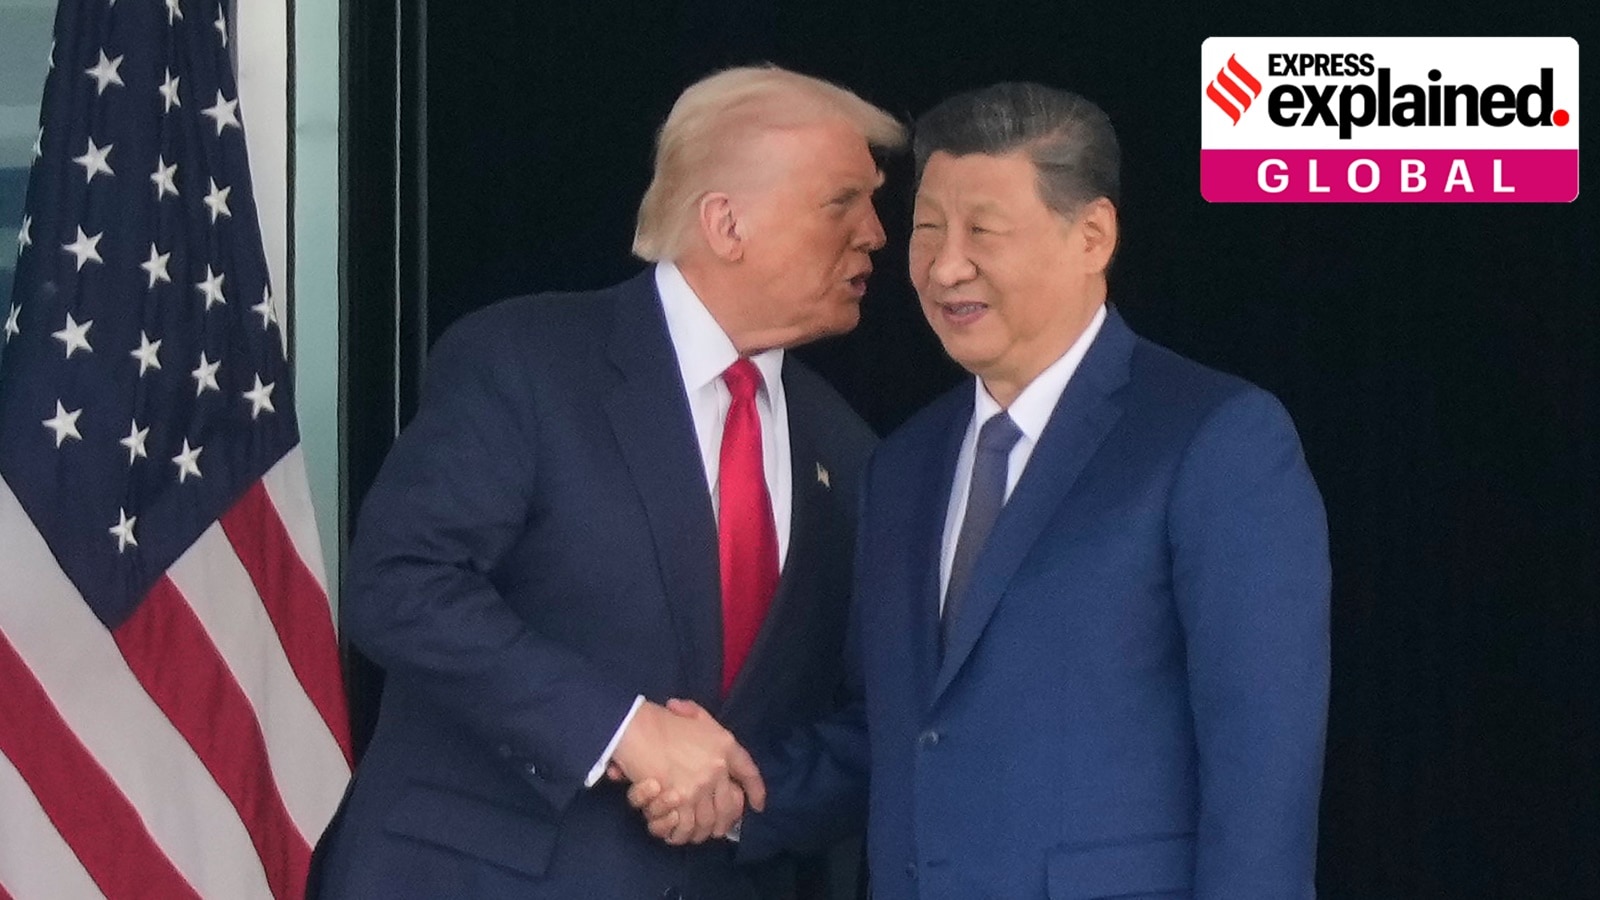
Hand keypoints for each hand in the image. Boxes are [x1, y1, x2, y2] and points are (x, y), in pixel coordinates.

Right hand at [610, 699, 764, 843]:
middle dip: (725, 822)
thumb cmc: (659, 720)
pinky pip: (686, 826)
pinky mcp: (679, 800)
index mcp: (724, 746)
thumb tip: (692, 718)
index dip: (756, 791)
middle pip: (729, 807)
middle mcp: (717, 769)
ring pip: (707, 821)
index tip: (758, 805)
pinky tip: (677, 834)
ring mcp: (699, 786)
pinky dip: (681, 834)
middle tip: (718, 829)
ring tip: (695, 834)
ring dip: (701, 832)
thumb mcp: (692, 714)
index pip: (749, 773)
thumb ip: (700, 718)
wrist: (635, 728)